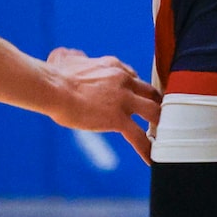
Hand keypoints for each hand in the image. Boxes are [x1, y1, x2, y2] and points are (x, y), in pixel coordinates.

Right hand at [45, 47, 160, 162]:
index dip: (135, 89)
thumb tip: (73, 57)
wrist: (54, 88)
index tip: (133, 98)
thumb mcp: (65, 57)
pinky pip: (138, 136)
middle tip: (155, 116)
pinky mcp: (118, 119)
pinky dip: (146, 149)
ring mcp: (124, 100)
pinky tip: (150, 159)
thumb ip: (75, 57)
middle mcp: (123, 80)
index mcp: (113, 66)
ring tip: (162, 137)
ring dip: (159, 124)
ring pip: (153, 112)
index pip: (133, 77)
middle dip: (155, 104)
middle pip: (150, 92)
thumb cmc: (54, 74)